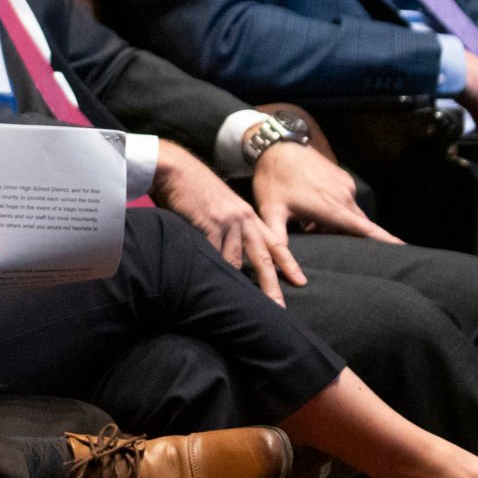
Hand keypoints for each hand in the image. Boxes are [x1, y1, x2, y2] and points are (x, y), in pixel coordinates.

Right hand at [154, 140, 299, 303]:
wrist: (176, 169)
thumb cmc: (194, 188)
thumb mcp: (221, 206)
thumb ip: (230, 226)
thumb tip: (230, 251)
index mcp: (248, 216)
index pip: (275, 243)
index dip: (289, 264)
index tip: (300, 282)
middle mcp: (243, 219)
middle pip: (263, 258)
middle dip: (271, 285)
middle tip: (280, 308)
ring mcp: (227, 222)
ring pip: (234, 261)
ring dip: (232, 280)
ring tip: (233, 300)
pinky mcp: (209, 223)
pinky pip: (213, 253)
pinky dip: (211, 267)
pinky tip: (208, 280)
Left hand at [249, 139, 400, 244]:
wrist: (277, 146)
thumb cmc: (273, 180)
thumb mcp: (270, 212)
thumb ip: (278, 240)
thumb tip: (283, 267)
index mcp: (331, 208)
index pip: (365, 229)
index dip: (385, 240)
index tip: (403, 249)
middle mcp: (345, 196)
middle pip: (358, 226)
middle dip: (348, 238)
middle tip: (324, 239)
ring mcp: (346, 185)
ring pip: (350, 214)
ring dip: (336, 223)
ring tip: (308, 222)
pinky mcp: (344, 177)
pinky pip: (346, 201)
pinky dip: (335, 209)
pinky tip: (312, 208)